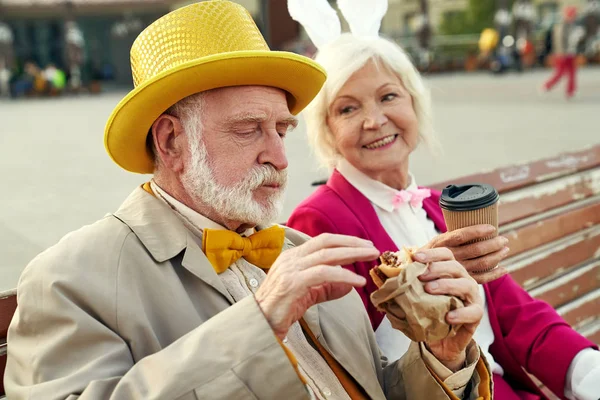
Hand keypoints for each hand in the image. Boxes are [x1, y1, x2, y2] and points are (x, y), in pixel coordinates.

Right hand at [255, 234, 379, 339]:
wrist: (258, 325)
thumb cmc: (280, 310)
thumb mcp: (307, 295)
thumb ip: (326, 288)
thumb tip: (349, 284)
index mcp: (293, 257)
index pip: (322, 241)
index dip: (345, 241)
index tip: (364, 245)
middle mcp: (291, 258)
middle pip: (326, 242)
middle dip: (352, 243)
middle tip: (373, 249)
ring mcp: (290, 269)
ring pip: (326, 255)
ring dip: (352, 255)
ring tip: (370, 258)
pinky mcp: (292, 283)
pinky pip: (323, 274)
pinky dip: (343, 275)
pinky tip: (357, 281)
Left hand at [415, 248, 483, 370]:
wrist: (439, 341)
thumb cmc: (428, 314)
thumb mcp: (416, 297)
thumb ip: (406, 284)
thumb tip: (383, 274)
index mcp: (450, 272)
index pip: (446, 255)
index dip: (432, 253)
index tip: (416, 257)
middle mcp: (463, 280)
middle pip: (456, 266)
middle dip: (436, 268)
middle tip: (420, 275)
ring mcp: (472, 297)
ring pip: (467, 285)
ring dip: (447, 285)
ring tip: (429, 290)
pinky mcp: (476, 316)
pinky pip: (474, 312)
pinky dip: (461, 313)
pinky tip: (448, 317)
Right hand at [424, 224, 509, 283]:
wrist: (416, 274)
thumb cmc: (429, 255)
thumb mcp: (436, 242)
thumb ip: (452, 237)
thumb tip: (475, 223)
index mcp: (442, 244)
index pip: (461, 235)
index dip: (477, 231)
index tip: (492, 227)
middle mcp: (449, 257)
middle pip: (476, 250)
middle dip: (493, 244)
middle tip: (504, 239)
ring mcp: (456, 270)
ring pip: (482, 263)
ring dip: (497, 256)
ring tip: (505, 250)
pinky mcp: (461, 281)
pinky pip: (482, 279)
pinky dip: (495, 274)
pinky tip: (504, 269)